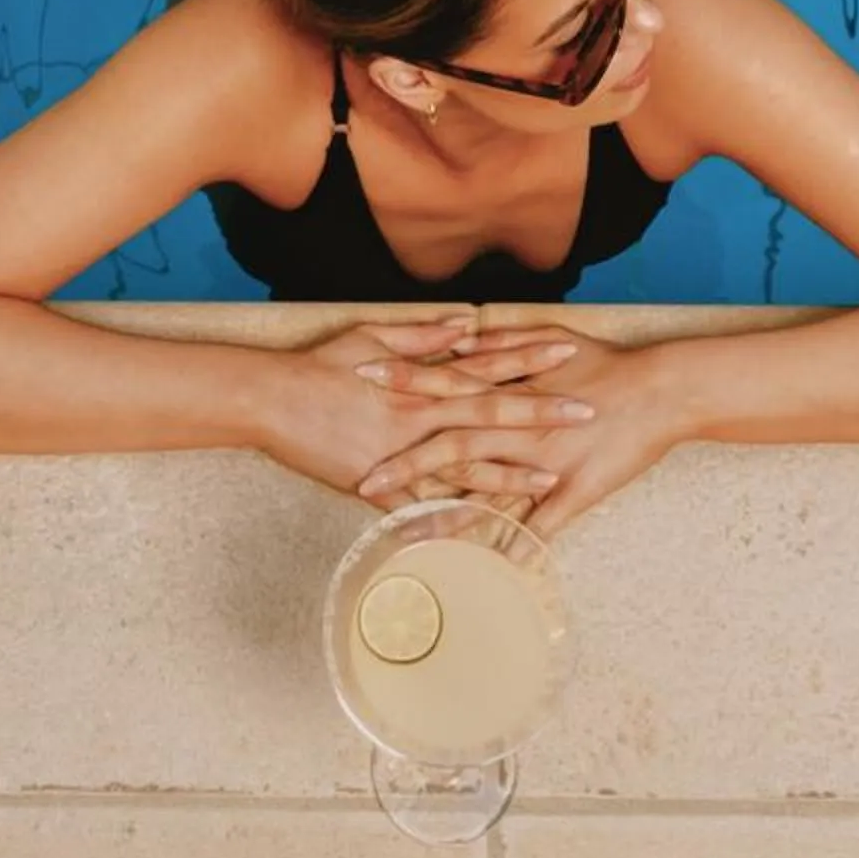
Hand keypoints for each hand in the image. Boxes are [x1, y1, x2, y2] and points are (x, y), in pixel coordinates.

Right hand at [266, 317, 600, 506]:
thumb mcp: (371, 338)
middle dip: (541, 415)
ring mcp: (401, 454)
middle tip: (588, 413)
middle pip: (490, 416)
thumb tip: (466, 323)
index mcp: (421, 379)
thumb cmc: (321, 365)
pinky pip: (420, 510)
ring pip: (464, 469)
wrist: (270, 402)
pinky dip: (449, 523)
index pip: (487, 366)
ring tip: (552, 481)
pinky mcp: (378, 487)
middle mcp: (418, 417)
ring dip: (510, 476)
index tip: (571, 353)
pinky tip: (480, 535)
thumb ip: (423, 335)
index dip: (529, 358)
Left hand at [352, 325, 688, 534]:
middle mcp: (522, 426)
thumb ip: (499, 342)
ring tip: (408, 539)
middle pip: (452, 446)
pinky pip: (543, 525)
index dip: (404, 388)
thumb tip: (457, 340)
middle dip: (406, 465)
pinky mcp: (576, 489)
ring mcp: (548, 461)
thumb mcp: (548, 341)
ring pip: (488, 494)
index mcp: (512, 388)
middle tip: (362, 481)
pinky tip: (493, 571)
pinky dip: (519, 546)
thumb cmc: (605, 364)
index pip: (446, 387)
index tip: (360, 386)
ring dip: (448, 517)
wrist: (661, 390)